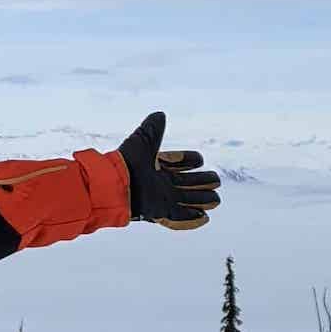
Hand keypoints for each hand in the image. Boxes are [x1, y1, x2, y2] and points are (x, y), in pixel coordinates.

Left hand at [116, 111, 220, 229]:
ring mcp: (160, 198)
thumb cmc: (127, 162)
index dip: (188, 160)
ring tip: (216, 199)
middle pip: (186, 183)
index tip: (199, 159)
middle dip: (202, 181)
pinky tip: (205, 217)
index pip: (176, 163)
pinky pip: (179, 216)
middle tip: (216, 180)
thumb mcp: (142, 141)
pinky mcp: (159, 211)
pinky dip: (191, 217)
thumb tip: (160, 114)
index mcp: (155, 166)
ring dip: (202, 199)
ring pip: (187, 199)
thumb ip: (152, 129)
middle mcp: (159, 183)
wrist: (114, 184)